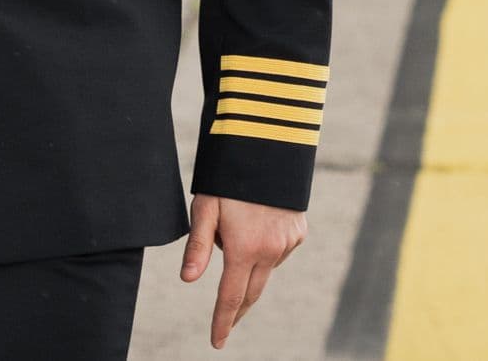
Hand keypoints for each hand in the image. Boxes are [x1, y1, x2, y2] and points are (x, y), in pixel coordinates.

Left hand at [182, 192, 306, 348]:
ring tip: (235, 232)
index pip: (230, 298)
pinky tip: (258, 227)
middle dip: (238, 310)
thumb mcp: (206, 207)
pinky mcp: (299, 231)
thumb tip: (188, 280)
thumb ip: (198, 246)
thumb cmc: (230, 177)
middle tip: (226, 323)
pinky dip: (266, 250)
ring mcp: (288, 241)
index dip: (222, 322)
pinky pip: (279, 251)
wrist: (271, 146)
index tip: (217, 342)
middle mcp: (271, 251)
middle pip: (251, 292)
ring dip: (250, 267)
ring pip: (265, 269)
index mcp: (245, 249)